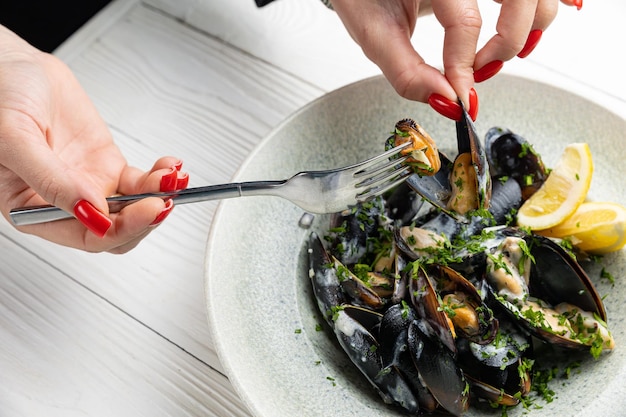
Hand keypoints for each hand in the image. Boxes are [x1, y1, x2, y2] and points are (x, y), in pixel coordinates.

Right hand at [0, 25, 188, 252]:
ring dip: (157, 198)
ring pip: (133, 209)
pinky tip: (169, 169)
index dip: (119, 230)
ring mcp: (89, 184)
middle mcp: (64, 202)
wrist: (15, 66)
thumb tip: (91, 212)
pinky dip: (159, 179)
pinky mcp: (106, 165)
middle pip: (115, 229)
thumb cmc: (0, 98)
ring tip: (172, 180)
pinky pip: (140, 183)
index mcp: (32, 209)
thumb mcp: (15, 140)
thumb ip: (51, 181)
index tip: (145, 211)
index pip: (85, 237)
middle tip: (164, 199)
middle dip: (144, 218)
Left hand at [331, 0, 578, 119]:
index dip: (464, 66)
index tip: (459, 97)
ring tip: (496, 54)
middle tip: (481, 71)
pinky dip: (544, 8)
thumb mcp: (374, 32)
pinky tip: (539, 23)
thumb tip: (446, 102)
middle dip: (506, 44)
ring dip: (528, 29)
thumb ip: (406, 71)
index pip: (465, 21)